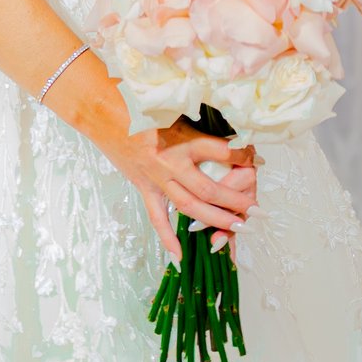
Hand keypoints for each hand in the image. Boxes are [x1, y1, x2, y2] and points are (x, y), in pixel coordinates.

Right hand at [101, 121, 258, 263]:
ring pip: (190, 206)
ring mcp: (157, 179)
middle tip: (256, 210)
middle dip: (235, 200)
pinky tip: (180, 256)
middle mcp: (172, 163)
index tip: (258, 159)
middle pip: (210, 188)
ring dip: (215, 219)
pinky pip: (158, 217)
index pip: (222, 152)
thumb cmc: (141, 105)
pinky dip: (168, 237)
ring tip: (237, 228)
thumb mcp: (176, 109)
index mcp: (182, 140)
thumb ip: (200, 122)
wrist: (104, 113)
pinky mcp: (144, 188)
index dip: (244, 157)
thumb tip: (231, 128)